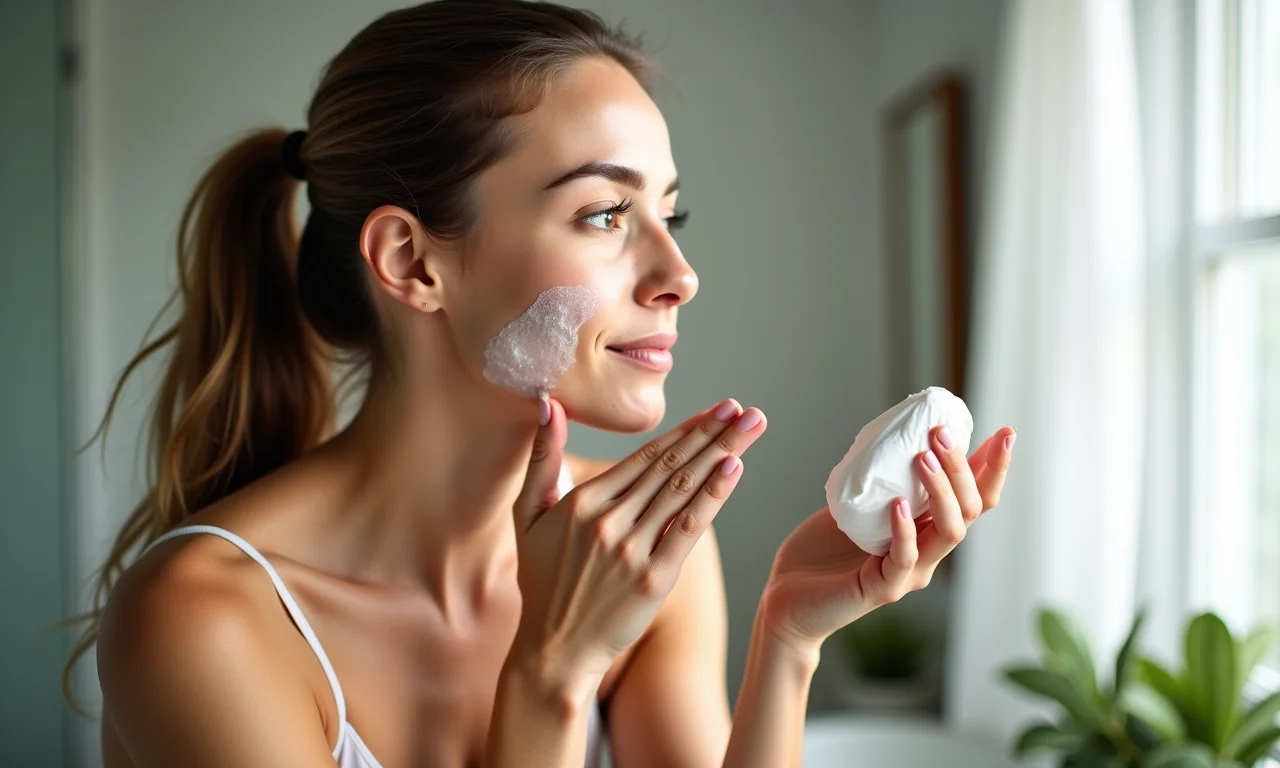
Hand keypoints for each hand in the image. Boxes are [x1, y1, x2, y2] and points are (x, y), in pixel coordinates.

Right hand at [509, 397, 767, 689]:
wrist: (555, 650)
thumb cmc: (542, 581)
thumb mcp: (528, 516)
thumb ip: (541, 459)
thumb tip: (548, 405)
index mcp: (583, 502)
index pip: (646, 456)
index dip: (685, 429)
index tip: (716, 409)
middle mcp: (609, 521)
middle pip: (671, 466)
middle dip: (712, 433)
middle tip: (743, 408)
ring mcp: (632, 550)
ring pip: (683, 490)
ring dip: (722, 453)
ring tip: (751, 426)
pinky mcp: (653, 580)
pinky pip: (688, 530)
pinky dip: (713, 497)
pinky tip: (733, 470)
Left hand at [761, 425, 1015, 651]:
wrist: (788, 597)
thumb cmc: (822, 550)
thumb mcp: (857, 503)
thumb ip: (880, 479)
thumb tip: (895, 434)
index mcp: (927, 530)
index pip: (975, 498)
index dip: (993, 468)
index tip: (1005, 432)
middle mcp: (928, 552)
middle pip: (970, 510)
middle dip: (963, 467)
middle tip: (941, 432)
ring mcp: (909, 573)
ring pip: (949, 533)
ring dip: (941, 491)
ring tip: (924, 457)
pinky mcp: (882, 589)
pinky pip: (903, 559)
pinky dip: (904, 530)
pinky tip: (897, 505)